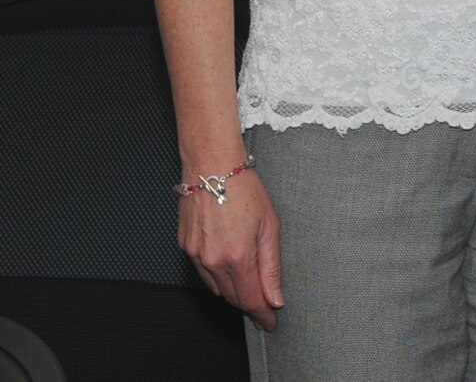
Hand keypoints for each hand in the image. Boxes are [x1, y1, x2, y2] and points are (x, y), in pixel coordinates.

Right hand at [178, 169, 283, 330]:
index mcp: (238, 256)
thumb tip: (275, 298)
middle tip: (265, 310)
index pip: (251, 299)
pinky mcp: (185, 248)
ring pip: (217, 288)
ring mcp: (196, 255)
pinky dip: (218, 277)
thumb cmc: (245, 189)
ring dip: (234, 292)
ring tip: (251, 291)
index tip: (271, 323)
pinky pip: (204, 273)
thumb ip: (272, 266)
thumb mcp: (270, 225)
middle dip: (250, 305)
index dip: (262, 315)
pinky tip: (230, 270)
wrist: (211, 166)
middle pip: (233, 297)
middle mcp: (213, 261)